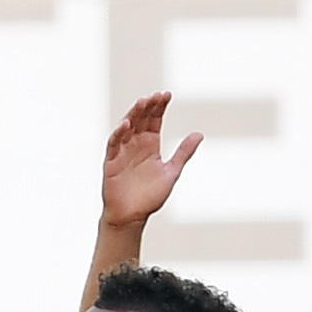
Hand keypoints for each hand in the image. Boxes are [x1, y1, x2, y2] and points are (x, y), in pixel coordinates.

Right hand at [99, 89, 201, 228]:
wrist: (133, 216)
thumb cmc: (150, 196)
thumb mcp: (171, 172)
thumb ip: (183, 153)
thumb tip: (199, 134)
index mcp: (150, 145)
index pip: (154, 120)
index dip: (160, 107)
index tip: (167, 95)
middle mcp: (136, 144)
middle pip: (141, 120)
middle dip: (148, 107)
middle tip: (156, 95)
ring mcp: (123, 152)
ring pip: (127, 127)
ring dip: (134, 114)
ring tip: (142, 102)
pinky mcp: (112, 162)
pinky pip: (114, 144)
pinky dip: (118, 133)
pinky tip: (126, 124)